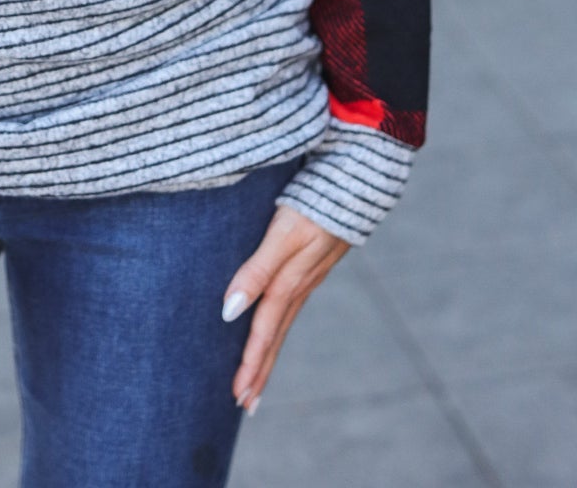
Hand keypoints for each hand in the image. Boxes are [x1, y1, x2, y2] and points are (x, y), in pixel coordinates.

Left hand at [220, 204, 349, 413]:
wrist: (355, 179)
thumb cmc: (313, 204)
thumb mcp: (282, 235)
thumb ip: (256, 270)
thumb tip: (228, 312)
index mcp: (290, 282)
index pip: (263, 332)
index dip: (251, 364)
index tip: (238, 398)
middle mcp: (300, 284)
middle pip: (275, 336)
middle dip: (260, 371)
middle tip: (246, 405)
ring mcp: (309, 275)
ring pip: (284, 323)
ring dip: (269, 353)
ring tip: (256, 381)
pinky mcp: (314, 262)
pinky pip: (292, 304)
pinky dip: (279, 326)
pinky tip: (275, 329)